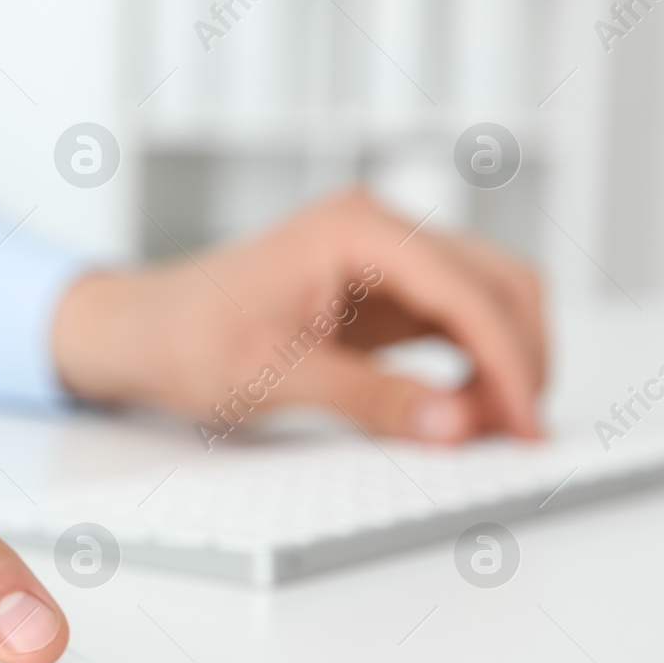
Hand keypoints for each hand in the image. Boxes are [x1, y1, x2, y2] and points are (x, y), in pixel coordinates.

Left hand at [52, 189, 544, 442]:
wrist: (138, 331)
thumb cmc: (185, 338)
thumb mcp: (274, 376)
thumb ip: (371, 399)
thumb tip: (457, 426)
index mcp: (355, 228)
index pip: (467, 290)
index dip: (509, 361)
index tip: (525, 425)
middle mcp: (380, 229)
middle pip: (497, 283)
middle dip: (519, 356)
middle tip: (513, 434)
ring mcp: (384, 258)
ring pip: (486, 300)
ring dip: (503, 360)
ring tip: (490, 430)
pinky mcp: (381, 293)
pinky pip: (455, 322)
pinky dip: (474, 364)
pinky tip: (463, 411)